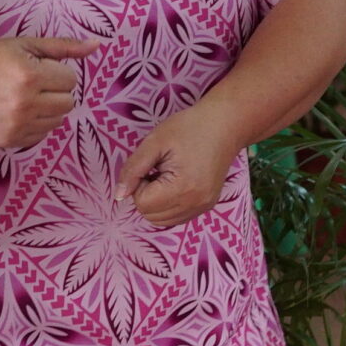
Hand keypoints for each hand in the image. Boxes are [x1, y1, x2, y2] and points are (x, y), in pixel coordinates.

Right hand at [0, 36, 97, 150]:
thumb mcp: (22, 45)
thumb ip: (62, 47)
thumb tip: (96, 46)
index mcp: (29, 75)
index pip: (70, 79)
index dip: (55, 71)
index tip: (35, 68)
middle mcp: (24, 103)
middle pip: (68, 102)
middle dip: (55, 90)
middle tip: (31, 83)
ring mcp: (17, 125)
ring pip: (59, 120)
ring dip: (48, 108)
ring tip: (23, 97)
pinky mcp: (10, 141)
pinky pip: (42, 135)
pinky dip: (35, 124)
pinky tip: (15, 112)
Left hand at [115, 101, 242, 228]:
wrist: (226, 124)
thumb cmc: (189, 127)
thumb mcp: (154, 141)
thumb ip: (133, 169)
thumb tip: (119, 195)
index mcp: (183, 188)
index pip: (142, 204)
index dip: (140, 183)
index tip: (153, 165)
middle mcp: (195, 204)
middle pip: (150, 216)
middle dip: (146, 195)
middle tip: (158, 170)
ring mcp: (203, 207)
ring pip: (162, 221)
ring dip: (157, 202)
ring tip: (167, 177)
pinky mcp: (207, 206)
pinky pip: (177, 217)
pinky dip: (169, 206)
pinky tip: (176, 184)